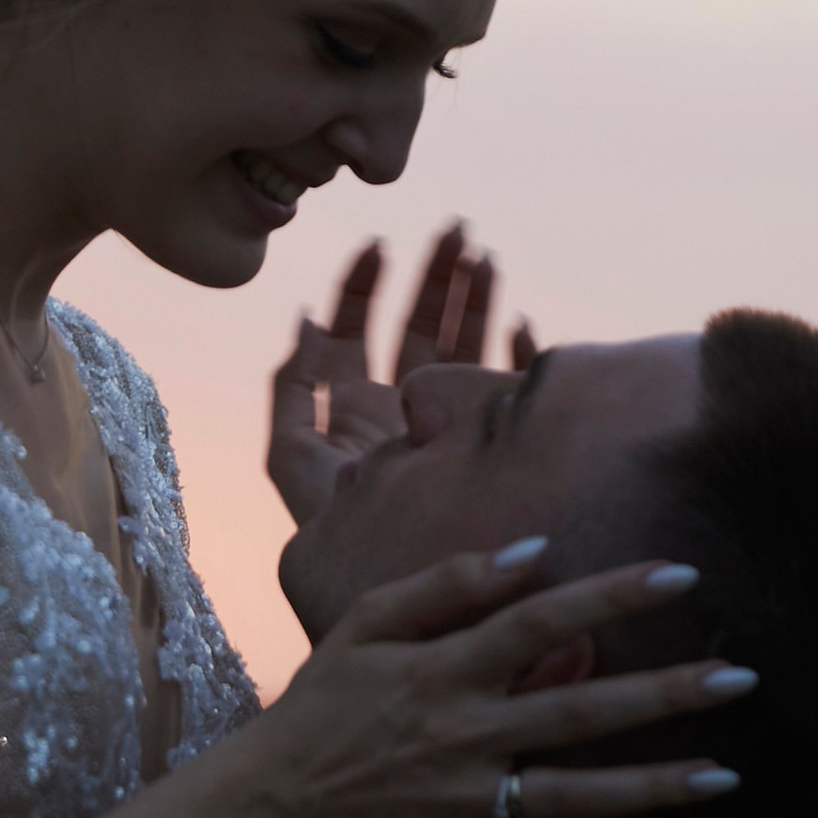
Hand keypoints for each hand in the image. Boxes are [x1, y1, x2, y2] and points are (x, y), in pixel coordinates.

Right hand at [242, 544, 743, 817]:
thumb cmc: (325, 698)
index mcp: (442, 669)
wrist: (270, 800)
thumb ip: (445, 582)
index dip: (612, 594)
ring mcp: (464, 803)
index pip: (542, 621)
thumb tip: (534, 549)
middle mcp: (462, 735)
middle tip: (742, 676)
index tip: (682, 573)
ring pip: (575, 798)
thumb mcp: (365, 621)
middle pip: (580, 711)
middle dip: (665, 694)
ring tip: (729, 775)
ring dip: (655, 788)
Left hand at [266, 226, 530, 526]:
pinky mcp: (485, 443)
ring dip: (475, 302)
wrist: (388, 588)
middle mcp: (401, 406)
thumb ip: (294, 391)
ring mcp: (446, 422)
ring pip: (463, 347)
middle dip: (435, 277)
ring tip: (486, 258)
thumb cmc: (332, 534)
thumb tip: (305, 318)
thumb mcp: (295, 459)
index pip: (360, 329)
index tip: (377, 243)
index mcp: (354, 402)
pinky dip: (517, 359)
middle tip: (456, 230)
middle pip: (419, 328)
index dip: (364, 285)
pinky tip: (523, 327)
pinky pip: (505, 390)